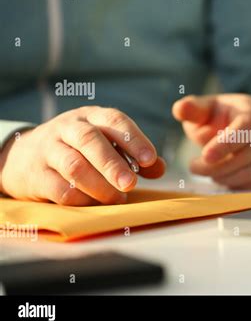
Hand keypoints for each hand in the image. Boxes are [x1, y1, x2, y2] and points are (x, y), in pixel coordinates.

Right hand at [0, 106, 165, 205]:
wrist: (21, 157)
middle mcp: (68, 128)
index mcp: (91, 117)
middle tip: (131, 184)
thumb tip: (160, 168)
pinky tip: (95, 204)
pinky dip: (81, 199)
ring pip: (74, 165)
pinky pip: (59, 189)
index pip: (114, 120)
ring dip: (99, 186)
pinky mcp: (36, 175)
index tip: (150, 159)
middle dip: (113, 164)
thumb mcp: (104, 143)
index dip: (134, 138)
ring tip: (117, 199)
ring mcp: (49, 150)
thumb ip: (132, 155)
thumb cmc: (77, 150)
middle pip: (90, 141)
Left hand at [172, 94, 250, 188]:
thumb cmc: (219, 117)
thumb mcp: (204, 109)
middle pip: (248, 153)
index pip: (247, 127)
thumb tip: (179, 109)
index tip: (205, 156)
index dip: (227, 144)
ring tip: (206, 172)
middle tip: (194, 167)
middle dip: (218, 166)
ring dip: (225, 177)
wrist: (242, 126)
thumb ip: (192, 109)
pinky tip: (222, 178)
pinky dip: (237, 185)